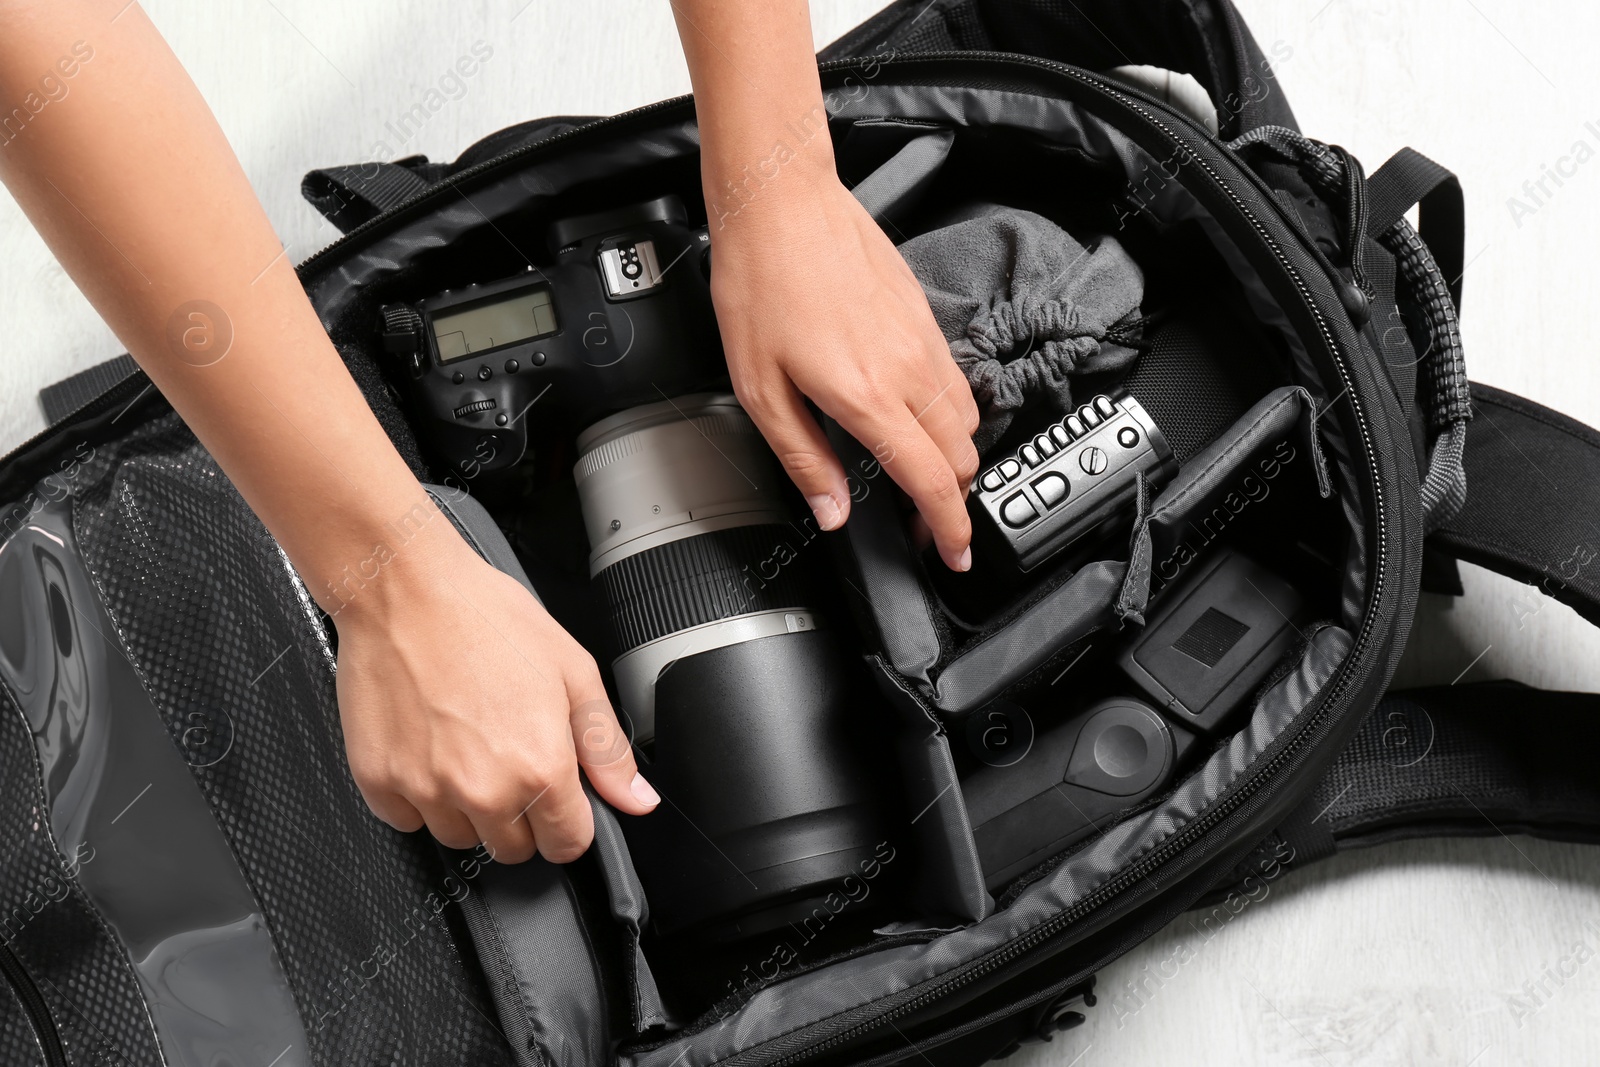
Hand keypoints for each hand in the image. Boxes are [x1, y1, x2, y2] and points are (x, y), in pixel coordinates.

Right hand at [332, 527, 657, 862]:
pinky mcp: (379, 783)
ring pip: (461, 838)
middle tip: (508, 754)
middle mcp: (483, 790)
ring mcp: (427, 791)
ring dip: (468, 807)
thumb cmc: (487, 619)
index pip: (568, 843)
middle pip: (514, 848)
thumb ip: (607, 748)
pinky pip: (407, 820)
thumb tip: (637, 799)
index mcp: (540, 766)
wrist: (406, 591)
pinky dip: (420, 795)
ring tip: (466, 744)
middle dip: (521, 813)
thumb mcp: (573, 673)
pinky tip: (429, 747)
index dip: (569, 820)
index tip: (558, 796)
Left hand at [710, 173, 980, 570]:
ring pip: (968, 418)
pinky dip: (950, 413)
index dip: (950, 529)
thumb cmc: (761, 282)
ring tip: (923, 473)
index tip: (954, 553)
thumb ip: (803, 456)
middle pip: (964, 456)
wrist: (781, 203)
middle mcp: (909, 370)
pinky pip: (957, 379)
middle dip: (955, 500)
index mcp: (867, 397)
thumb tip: (833, 509)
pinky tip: (914, 414)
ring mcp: (923, 339)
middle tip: (927, 522)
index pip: (933, 481)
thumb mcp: (759, 388)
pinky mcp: (924, 314)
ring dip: (955, 456)